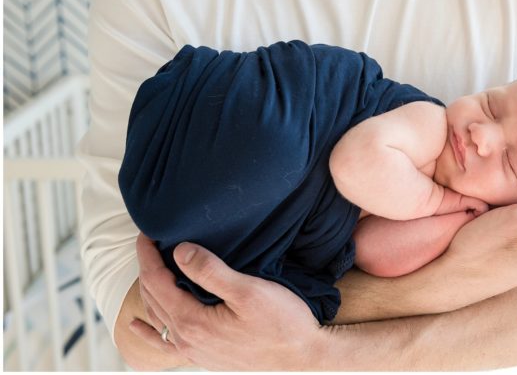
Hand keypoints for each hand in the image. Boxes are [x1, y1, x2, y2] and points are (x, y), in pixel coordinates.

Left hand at [131, 234, 326, 369]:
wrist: (303, 357)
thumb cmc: (283, 324)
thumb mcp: (249, 290)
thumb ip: (211, 271)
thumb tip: (179, 251)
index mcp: (192, 321)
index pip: (157, 282)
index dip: (148, 256)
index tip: (146, 235)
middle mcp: (186, 339)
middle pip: (153, 298)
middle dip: (147, 268)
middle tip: (149, 244)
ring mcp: (194, 351)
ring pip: (158, 317)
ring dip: (149, 292)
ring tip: (148, 270)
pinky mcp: (205, 356)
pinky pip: (165, 344)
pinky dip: (149, 332)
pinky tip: (138, 326)